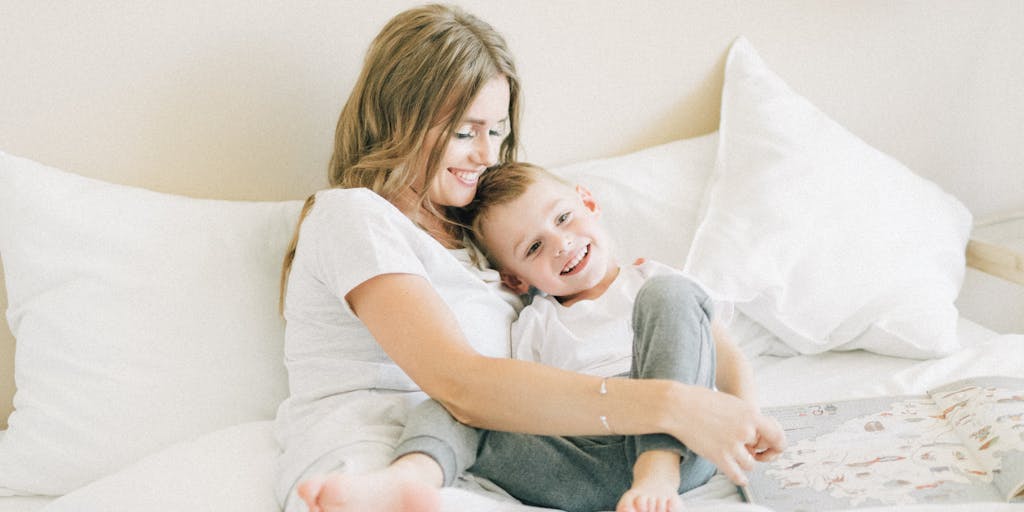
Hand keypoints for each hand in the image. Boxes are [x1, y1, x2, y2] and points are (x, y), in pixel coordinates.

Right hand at [667, 386, 784, 485]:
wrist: (677, 405)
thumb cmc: (698, 399)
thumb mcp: (729, 402)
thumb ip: (744, 415)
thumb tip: (753, 427)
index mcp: (750, 414)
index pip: (777, 434)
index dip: (777, 444)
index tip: (773, 448)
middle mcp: (745, 430)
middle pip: (760, 450)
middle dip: (752, 450)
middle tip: (745, 448)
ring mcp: (732, 444)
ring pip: (750, 464)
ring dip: (744, 462)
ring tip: (735, 458)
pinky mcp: (719, 456)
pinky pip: (737, 475)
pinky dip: (740, 478)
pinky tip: (739, 477)